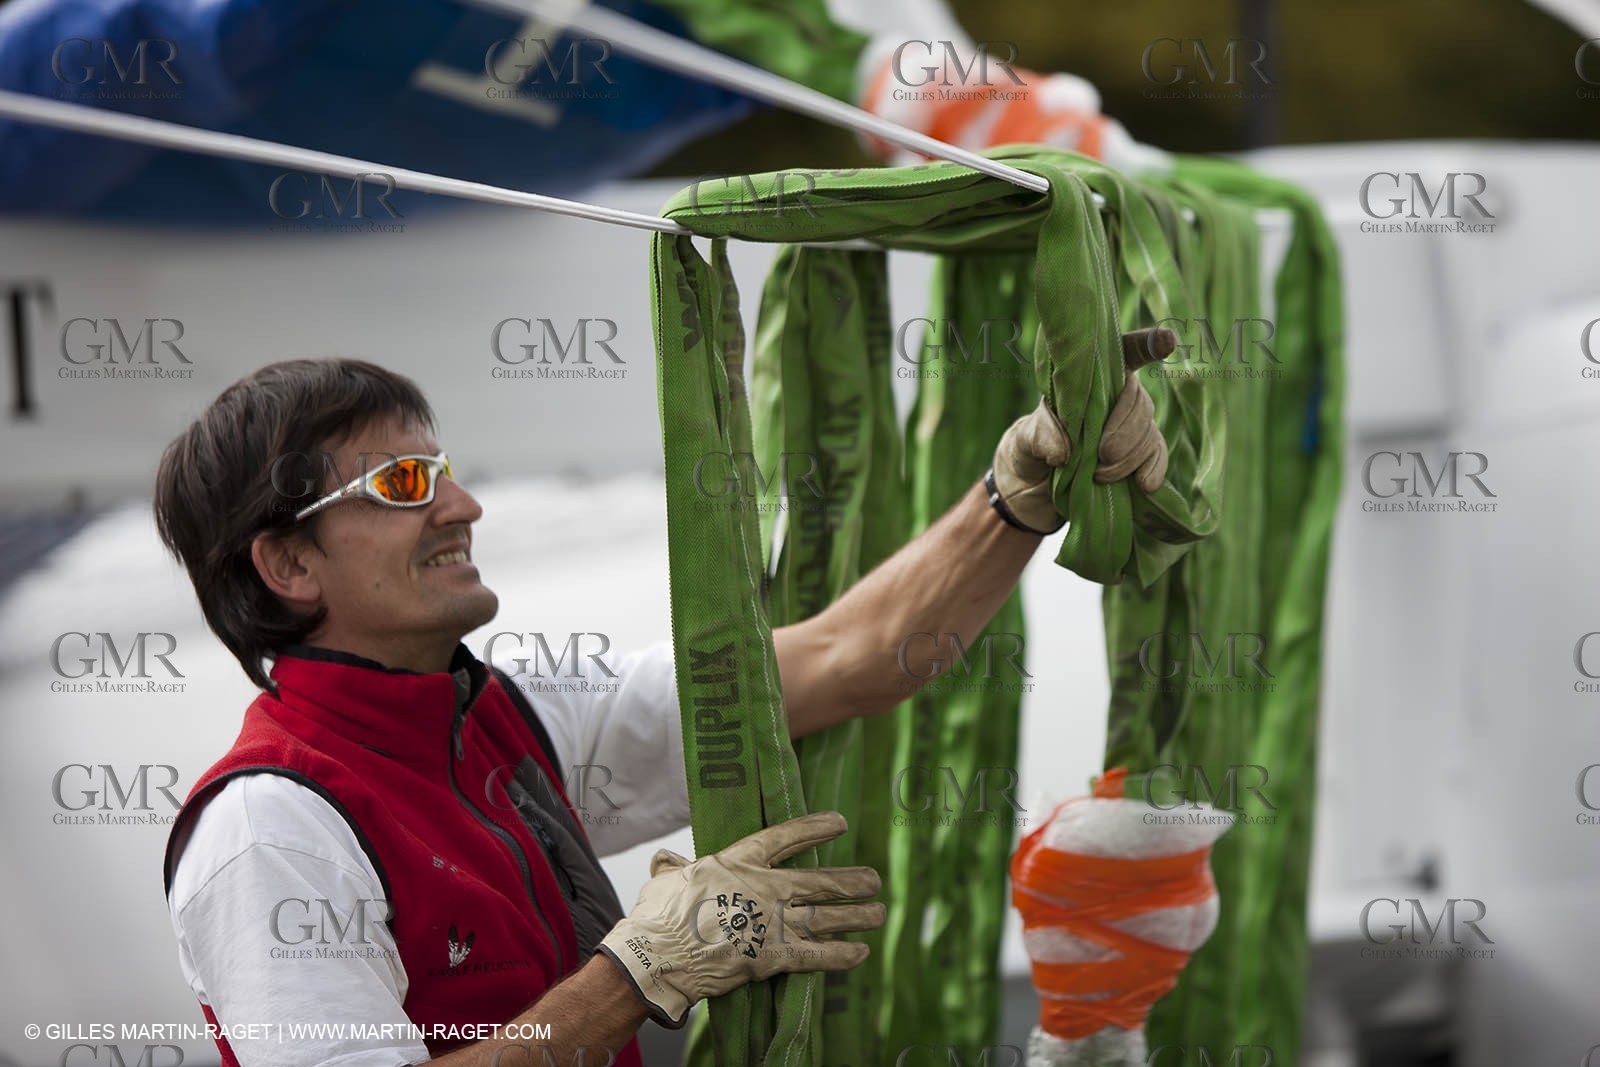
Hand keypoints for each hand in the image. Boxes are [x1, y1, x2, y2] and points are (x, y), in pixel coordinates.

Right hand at [597, 811, 883, 1027]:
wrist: (657, 955)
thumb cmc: (657, 916)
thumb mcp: (666, 879)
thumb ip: (674, 867)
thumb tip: (666, 860)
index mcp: (738, 861)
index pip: (786, 837)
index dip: (816, 828)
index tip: (840, 822)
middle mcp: (763, 888)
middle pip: (820, 881)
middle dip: (852, 881)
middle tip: (874, 880)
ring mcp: (771, 922)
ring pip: (826, 917)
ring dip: (857, 916)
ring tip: (878, 913)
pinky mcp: (772, 957)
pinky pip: (816, 955)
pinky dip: (841, 955)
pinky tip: (860, 952)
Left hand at [990, 327, 1174, 532]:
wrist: (1034, 484)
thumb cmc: (1031, 447)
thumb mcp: (1025, 438)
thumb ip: (1041, 435)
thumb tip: (1065, 451)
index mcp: (1090, 378)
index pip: (1123, 352)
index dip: (1147, 344)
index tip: (1167, 341)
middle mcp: (1117, 396)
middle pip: (1139, 402)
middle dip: (1124, 430)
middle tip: (1102, 454)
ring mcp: (1131, 425)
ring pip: (1148, 431)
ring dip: (1129, 456)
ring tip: (1101, 475)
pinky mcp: (1139, 455)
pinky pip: (1157, 455)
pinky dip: (1153, 469)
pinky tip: (1145, 484)